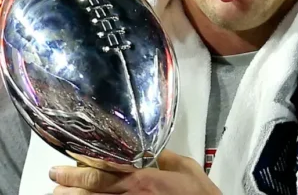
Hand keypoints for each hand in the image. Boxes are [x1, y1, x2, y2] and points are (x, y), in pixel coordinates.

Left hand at [49, 150, 220, 194]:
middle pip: (91, 190)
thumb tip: (150, 150)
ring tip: (59, 194)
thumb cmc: (199, 194)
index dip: (80, 168)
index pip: (104, 171)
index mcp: (143, 180)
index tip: (65, 163)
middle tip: (54, 180)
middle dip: (68, 185)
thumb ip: (165, 157)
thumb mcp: (186, 167)